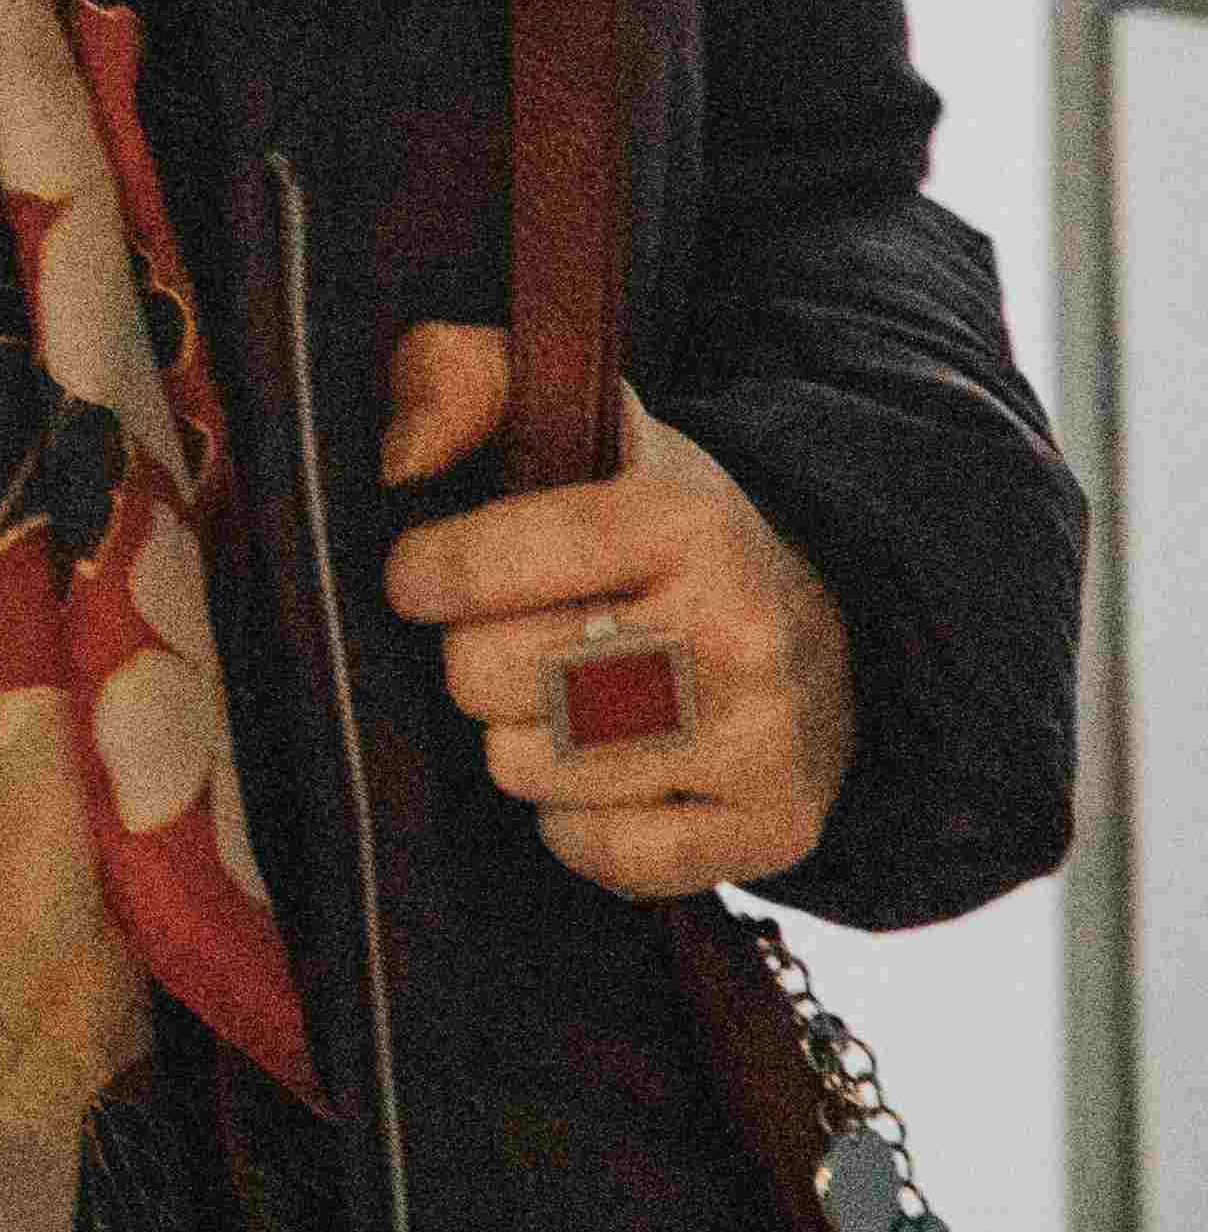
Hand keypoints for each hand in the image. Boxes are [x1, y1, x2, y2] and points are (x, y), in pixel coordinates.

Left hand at [376, 318, 856, 897]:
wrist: (830, 623)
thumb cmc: (658, 524)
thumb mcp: (577, 420)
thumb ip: (460, 380)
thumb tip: (401, 455)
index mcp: (685, 519)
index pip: (478, 564)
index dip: (425, 572)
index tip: (429, 572)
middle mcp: (738, 632)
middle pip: (484, 676)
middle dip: (474, 658)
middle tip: (526, 637)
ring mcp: (764, 741)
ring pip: (528, 768)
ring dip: (521, 739)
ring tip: (572, 697)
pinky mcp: (775, 832)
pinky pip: (595, 851)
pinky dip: (577, 821)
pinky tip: (612, 771)